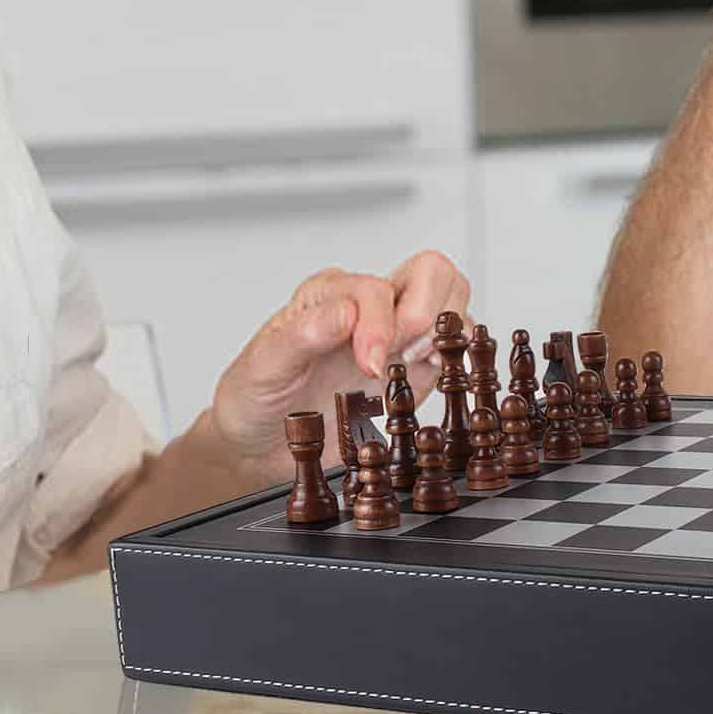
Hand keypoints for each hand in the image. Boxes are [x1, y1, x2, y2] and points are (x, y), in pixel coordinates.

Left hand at [207, 252, 470, 483]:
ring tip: (414, 362)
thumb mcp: (263, 367)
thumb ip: (302, 335)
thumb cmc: (255, 397)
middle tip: (402, 355)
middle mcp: (368, 306)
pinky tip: (426, 374)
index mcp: (329, 294)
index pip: (375, 289)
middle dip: (425, 314)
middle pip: (430, 270)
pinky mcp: (415, 367)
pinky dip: (456, 355)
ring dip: (444, 329)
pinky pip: (456, 343)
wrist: (260, 443)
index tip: (370, 366)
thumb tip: (346, 312)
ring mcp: (396, 334)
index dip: (380, 326)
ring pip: (452, 295)